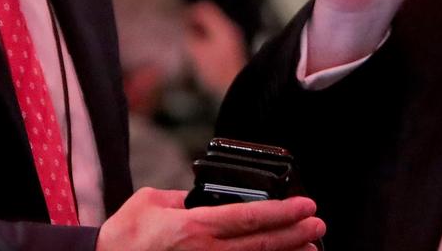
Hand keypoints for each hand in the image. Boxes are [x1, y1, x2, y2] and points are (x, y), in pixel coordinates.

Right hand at [96, 188, 323, 250]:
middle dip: (295, 234)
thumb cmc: (123, 238)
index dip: (283, 211)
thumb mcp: (150, 202)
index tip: (307, 205)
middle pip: (261, 243)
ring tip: (311, 247)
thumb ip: (182, 197)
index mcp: (194, 226)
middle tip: (318, 224)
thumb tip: (201, 196)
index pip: (250, 217)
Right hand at [185, 1, 248, 100]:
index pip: (205, 7)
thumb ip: (187, 36)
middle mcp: (229, 30)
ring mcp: (231, 39)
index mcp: (223, 27)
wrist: (236, 87)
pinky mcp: (230, 50)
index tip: (179, 18)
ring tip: (186, 40)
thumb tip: (179, 27)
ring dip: (198, 32)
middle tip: (180, 29)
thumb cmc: (218, 71)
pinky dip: (204, 40)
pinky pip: (214, 38)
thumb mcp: (197, 52)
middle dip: (192, 22)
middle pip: (208, 17)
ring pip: (211, 28)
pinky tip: (197, 51)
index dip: (189, 11)